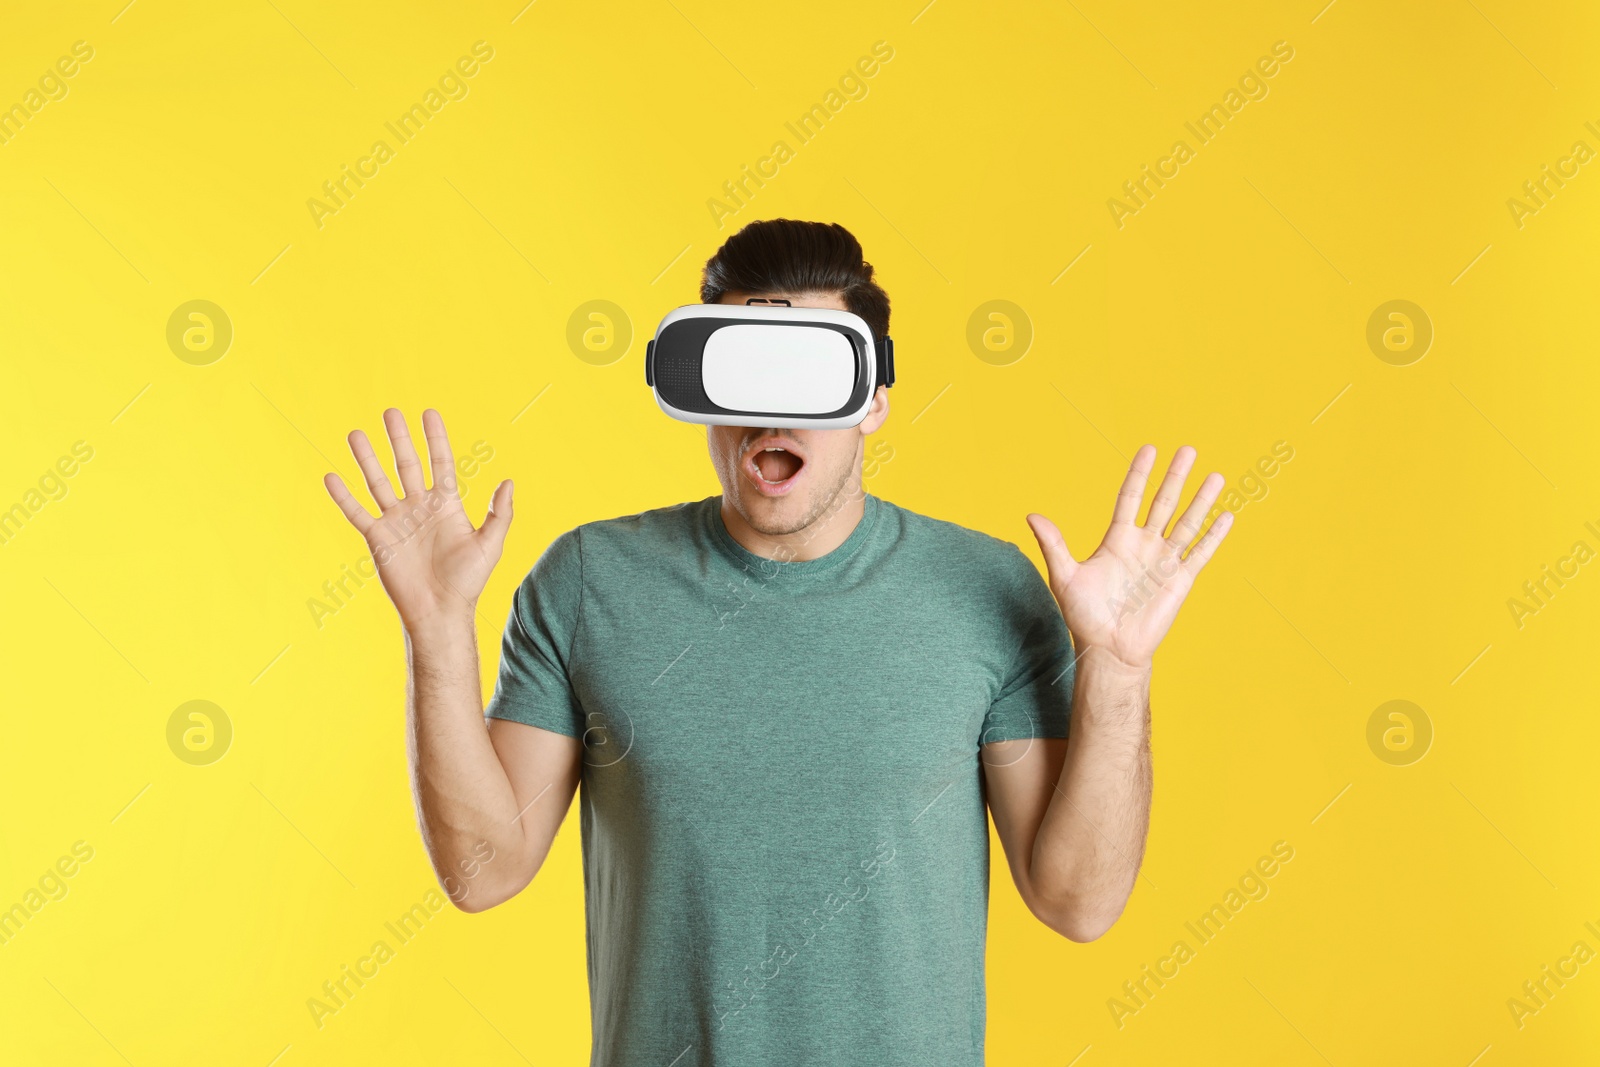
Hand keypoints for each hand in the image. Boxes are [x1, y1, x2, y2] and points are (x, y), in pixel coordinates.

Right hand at [323, 408, 512, 631]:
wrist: (440, 611)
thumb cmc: (468, 581)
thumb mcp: (490, 544)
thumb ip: (499, 513)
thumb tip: (508, 481)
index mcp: (446, 505)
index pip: (441, 463)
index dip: (435, 438)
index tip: (429, 413)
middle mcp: (419, 508)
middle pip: (407, 465)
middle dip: (399, 439)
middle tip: (390, 412)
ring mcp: (397, 521)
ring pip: (379, 482)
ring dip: (367, 459)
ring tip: (355, 433)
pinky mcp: (378, 538)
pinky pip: (358, 512)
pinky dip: (344, 496)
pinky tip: (332, 475)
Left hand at [1027, 445, 1231, 671]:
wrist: (1108, 649)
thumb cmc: (1085, 615)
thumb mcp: (1065, 576)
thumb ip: (1054, 544)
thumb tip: (1031, 515)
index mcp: (1117, 539)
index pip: (1131, 497)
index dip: (1140, 474)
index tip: (1150, 449)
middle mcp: (1144, 545)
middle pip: (1163, 502)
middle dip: (1176, 476)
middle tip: (1189, 450)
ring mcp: (1164, 561)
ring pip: (1186, 523)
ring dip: (1201, 500)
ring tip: (1215, 476)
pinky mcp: (1180, 580)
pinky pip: (1200, 553)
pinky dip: (1214, 536)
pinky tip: (1227, 516)